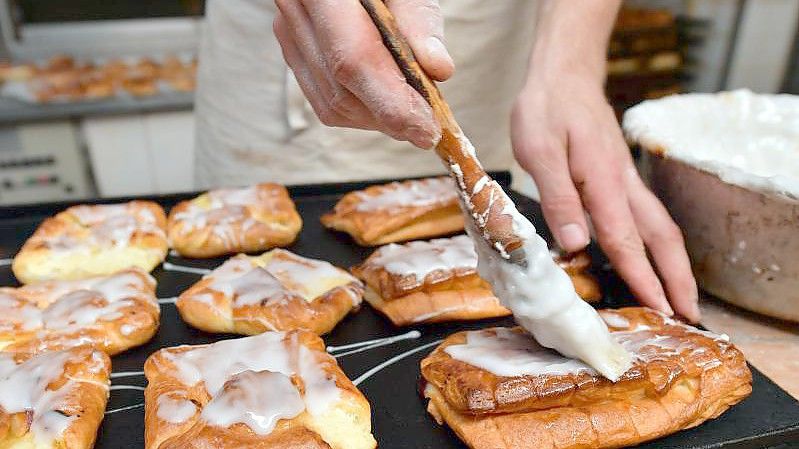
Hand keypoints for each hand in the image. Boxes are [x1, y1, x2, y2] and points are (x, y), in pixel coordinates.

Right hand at [273, 0, 452, 147]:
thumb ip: (421, 21)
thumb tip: (438, 70)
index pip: (353, 60)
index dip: (391, 102)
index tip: (427, 130)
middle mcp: (295, 11)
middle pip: (342, 90)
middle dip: (390, 115)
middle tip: (431, 123)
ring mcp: (290, 33)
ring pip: (333, 105)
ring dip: (379, 118)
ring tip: (414, 109)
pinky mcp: (295, 52)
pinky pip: (326, 101)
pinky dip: (363, 111)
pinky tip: (389, 100)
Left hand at [511, 73, 699, 321]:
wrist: (564, 75)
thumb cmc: (546, 110)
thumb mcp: (539, 151)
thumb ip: (559, 198)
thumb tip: (576, 245)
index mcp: (602, 181)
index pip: (625, 239)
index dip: (642, 277)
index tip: (660, 308)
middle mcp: (622, 183)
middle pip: (660, 236)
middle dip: (676, 277)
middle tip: (688, 314)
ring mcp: (625, 178)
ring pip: (659, 225)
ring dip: (673, 262)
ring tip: (680, 294)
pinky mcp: (620, 175)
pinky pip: (646, 214)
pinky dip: (657, 242)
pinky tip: (652, 255)